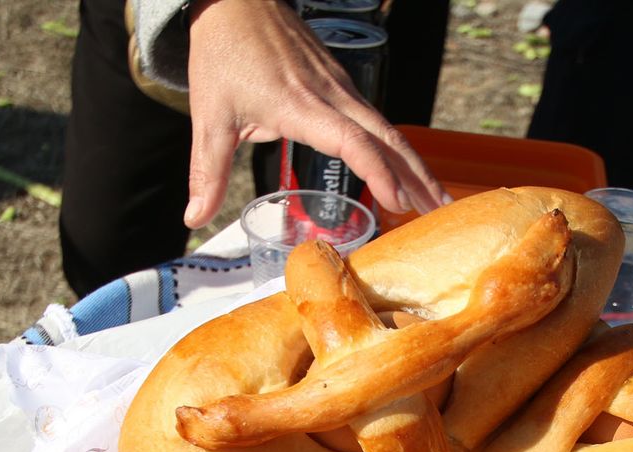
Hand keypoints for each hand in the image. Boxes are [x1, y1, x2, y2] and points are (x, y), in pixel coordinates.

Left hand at [183, 0, 447, 228]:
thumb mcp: (209, 115)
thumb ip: (207, 170)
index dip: (377, 172)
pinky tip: (403, 167)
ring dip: (412, 163)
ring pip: (386, 128)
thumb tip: (194, 218)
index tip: (396, 202)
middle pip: (386, 138)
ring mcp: (339, 85)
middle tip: (438, 211)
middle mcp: (329, 94)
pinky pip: (375, 118)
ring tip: (433, 198)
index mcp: (300, 104)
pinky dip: (395, 146)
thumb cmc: (223, 51)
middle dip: (416, 176)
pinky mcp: (339, 81)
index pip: (352, 141)